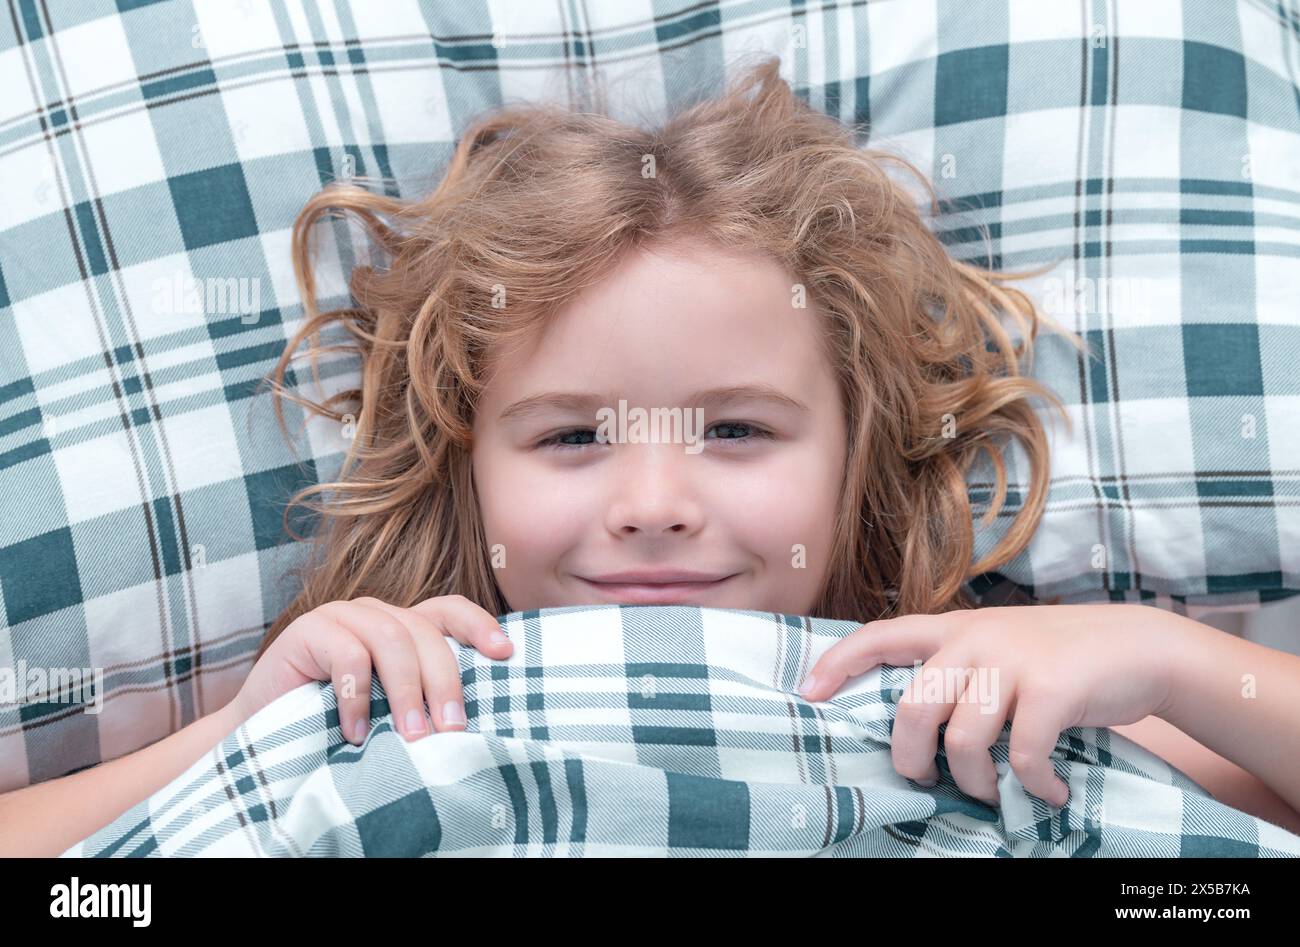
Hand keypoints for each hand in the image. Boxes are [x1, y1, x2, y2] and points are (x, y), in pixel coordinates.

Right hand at [229, 595, 511, 744]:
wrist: (262, 731)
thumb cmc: (334, 723)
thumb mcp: (386, 710)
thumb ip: (420, 700)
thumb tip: (466, 723)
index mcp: (402, 626)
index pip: (449, 610)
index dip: (479, 625)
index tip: (505, 653)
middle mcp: (376, 613)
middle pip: (425, 633)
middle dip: (444, 682)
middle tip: (450, 728)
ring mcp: (342, 616)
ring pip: (391, 640)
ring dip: (406, 691)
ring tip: (412, 736)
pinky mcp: (308, 629)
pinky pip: (347, 655)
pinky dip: (357, 697)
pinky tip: (355, 733)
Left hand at [797, 604, 1187, 807]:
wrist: (1135, 646)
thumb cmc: (1056, 657)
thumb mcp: (996, 648)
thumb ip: (954, 670)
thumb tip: (909, 726)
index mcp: (953, 629)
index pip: (880, 636)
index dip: (838, 663)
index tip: (808, 691)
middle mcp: (975, 638)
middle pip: (912, 709)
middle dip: (912, 760)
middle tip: (926, 780)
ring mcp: (1013, 661)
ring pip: (963, 741)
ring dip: (976, 783)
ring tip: (996, 792)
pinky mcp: (1052, 688)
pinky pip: (1022, 756)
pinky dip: (1033, 786)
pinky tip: (1048, 790)